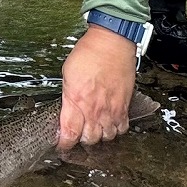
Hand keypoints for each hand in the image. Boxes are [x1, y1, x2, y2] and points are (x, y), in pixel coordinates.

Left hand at [58, 24, 136, 150]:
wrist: (112, 41)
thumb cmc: (89, 53)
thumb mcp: (67, 75)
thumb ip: (67, 97)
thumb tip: (65, 111)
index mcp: (76, 102)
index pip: (69, 135)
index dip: (64, 144)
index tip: (62, 144)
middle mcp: (95, 109)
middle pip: (89, 139)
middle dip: (82, 140)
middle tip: (79, 135)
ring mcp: (111, 108)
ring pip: (106, 136)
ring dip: (99, 136)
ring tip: (94, 129)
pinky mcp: (124, 105)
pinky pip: (122, 128)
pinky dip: (116, 130)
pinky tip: (110, 124)